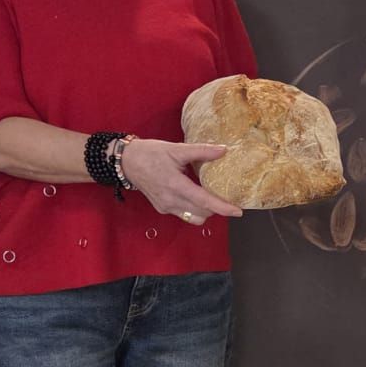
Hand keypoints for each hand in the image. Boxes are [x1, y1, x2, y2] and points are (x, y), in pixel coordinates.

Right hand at [119, 139, 243, 221]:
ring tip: (210, 196)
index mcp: (175, 185)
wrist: (127, 162)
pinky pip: (184, 214)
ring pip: (194, 217)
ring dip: (205, 210)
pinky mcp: (162, 209)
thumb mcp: (176, 149)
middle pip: (202, 213)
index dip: (222, 207)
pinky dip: (194, 208)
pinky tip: (194, 195)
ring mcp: (166, 207)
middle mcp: (171, 200)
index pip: (203, 201)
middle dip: (217, 208)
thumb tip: (223, 150)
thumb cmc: (151, 153)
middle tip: (226, 196)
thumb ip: (201, 151)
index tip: (237, 211)